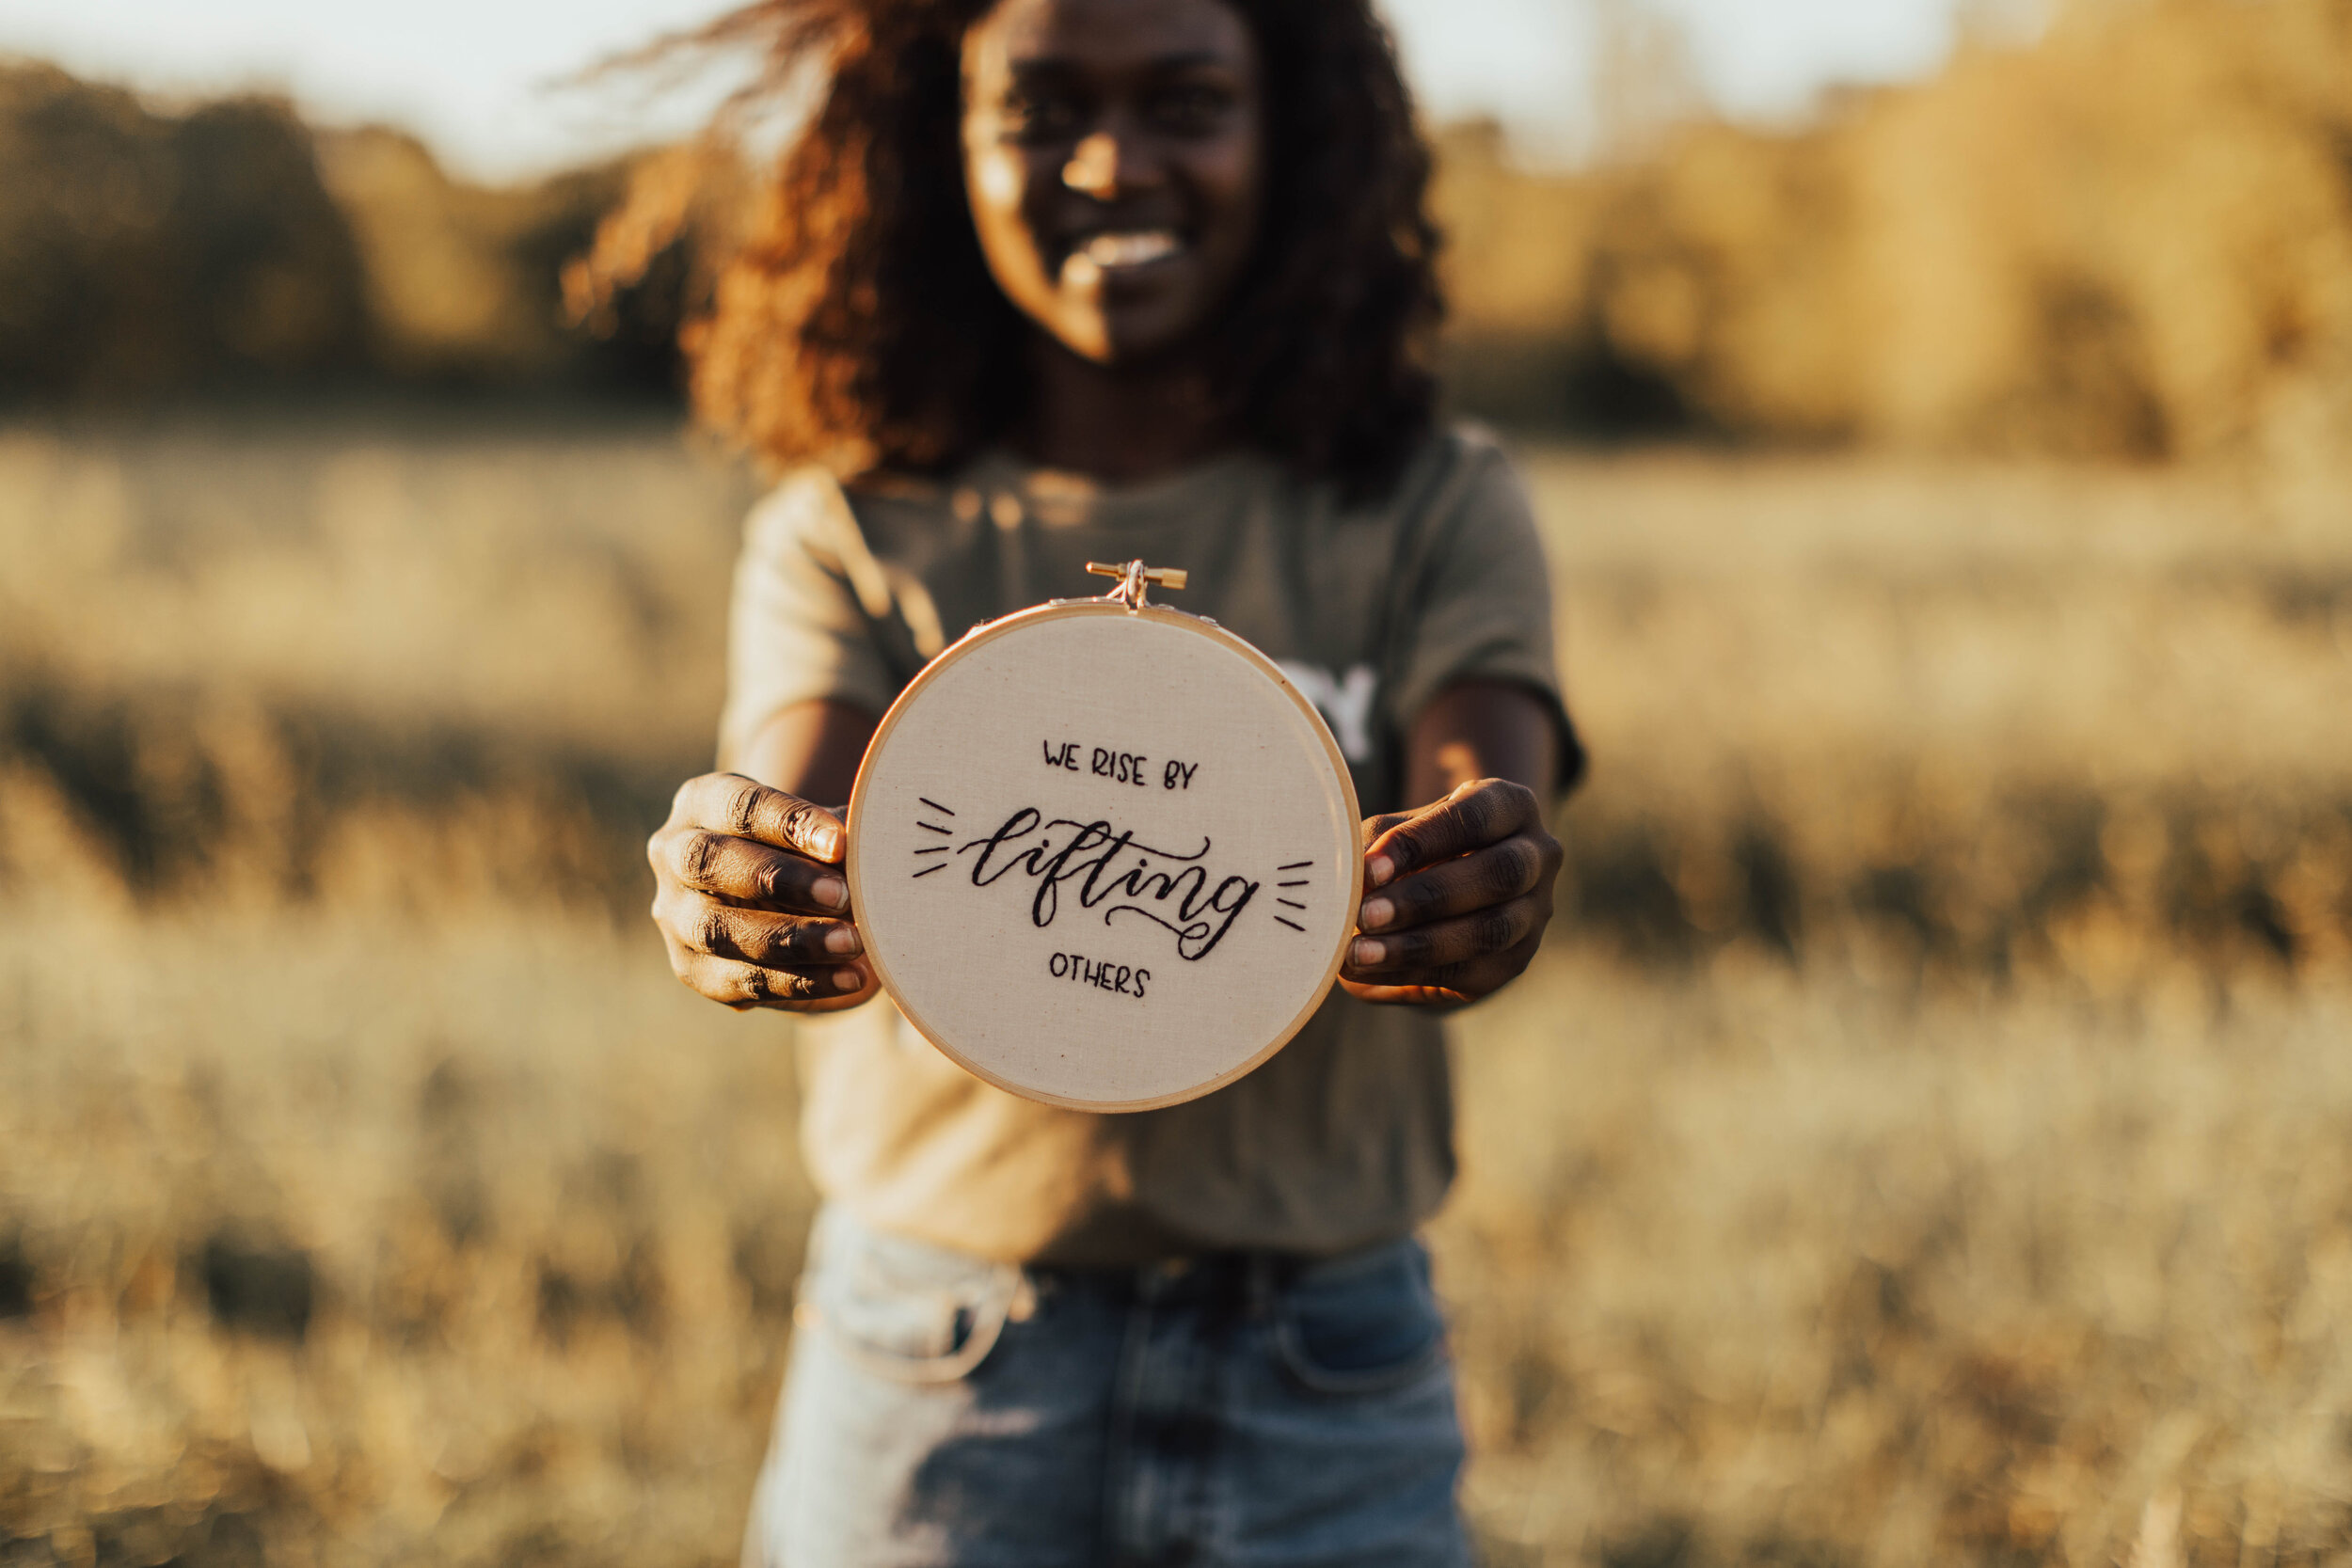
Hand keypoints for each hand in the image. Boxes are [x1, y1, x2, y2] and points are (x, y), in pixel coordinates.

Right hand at [648, 772, 878, 1011]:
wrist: (792, 906)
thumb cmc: (810, 853)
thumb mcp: (822, 835)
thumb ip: (836, 838)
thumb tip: (866, 843)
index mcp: (702, 801)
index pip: (739, 806)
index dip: (789, 823)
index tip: (840, 844)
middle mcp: (673, 853)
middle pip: (710, 862)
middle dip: (779, 880)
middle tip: (842, 895)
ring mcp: (674, 915)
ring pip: (719, 931)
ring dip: (792, 940)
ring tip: (853, 943)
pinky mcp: (691, 969)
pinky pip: (739, 982)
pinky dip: (799, 983)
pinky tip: (849, 978)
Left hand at [1340, 778, 1561, 1006]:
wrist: (1453, 888)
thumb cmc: (1420, 845)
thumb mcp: (1400, 829)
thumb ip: (1380, 845)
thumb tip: (1356, 880)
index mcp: (1512, 806)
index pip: (1474, 819)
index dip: (1421, 842)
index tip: (1370, 868)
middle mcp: (1537, 856)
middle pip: (1497, 875)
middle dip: (1426, 898)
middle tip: (1365, 916)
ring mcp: (1533, 912)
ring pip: (1489, 931)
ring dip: (1417, 945)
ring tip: (1358, 954)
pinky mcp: (1515, 959)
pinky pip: (1468, 971)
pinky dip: (1409, 971)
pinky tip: (1367, 971)